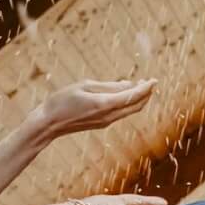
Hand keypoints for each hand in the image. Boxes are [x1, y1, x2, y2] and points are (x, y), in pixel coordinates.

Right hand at [27, 79, 156, 141]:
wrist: (49, 123)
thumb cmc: (62, 100)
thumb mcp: (85, 86)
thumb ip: (108, 86)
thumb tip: (128, 84)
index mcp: (105, 104)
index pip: (133, 96)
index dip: (146, 88)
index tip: (155, 80)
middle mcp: (109, 116)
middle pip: (136, 106)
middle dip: (146, 94)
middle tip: (150, 82)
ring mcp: (106, 122)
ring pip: (130, 111)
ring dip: (138, 99)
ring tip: (141, 86)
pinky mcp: (102, 124)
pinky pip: (121, 113)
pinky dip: (128, 104)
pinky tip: (126, 95)